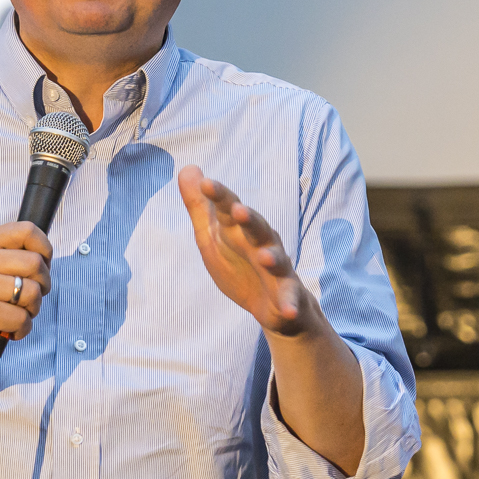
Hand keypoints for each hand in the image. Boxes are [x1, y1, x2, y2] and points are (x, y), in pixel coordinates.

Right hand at [0, 221, 52, 371]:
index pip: (27, 230)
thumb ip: (20, 254)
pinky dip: (22, 328)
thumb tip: (46, 253)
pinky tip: (7, 329)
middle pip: (35, 263)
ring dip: (31, 309)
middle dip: (42, 286)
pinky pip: (22, 317)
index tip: (36, 270)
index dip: (44, 251)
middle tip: (25, 299)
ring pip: (32, 292)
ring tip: (13, 313)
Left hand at [179, 166, 317, 336]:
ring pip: (277, 259)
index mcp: (242, 229)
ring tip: (264, 257)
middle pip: (257, 227)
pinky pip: (291, 297)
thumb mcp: (213, 237)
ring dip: (272, 257)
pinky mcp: (288, 293)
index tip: (206, 184)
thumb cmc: (241, 264)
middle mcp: (263, 243)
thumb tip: (187, 167)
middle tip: (238, 211)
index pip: (229, 208)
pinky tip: (288, 311)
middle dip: (249, 219)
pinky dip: (290, 304)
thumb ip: (200, 207)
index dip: (219, 197)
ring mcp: (278, 268)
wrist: (272, 303)